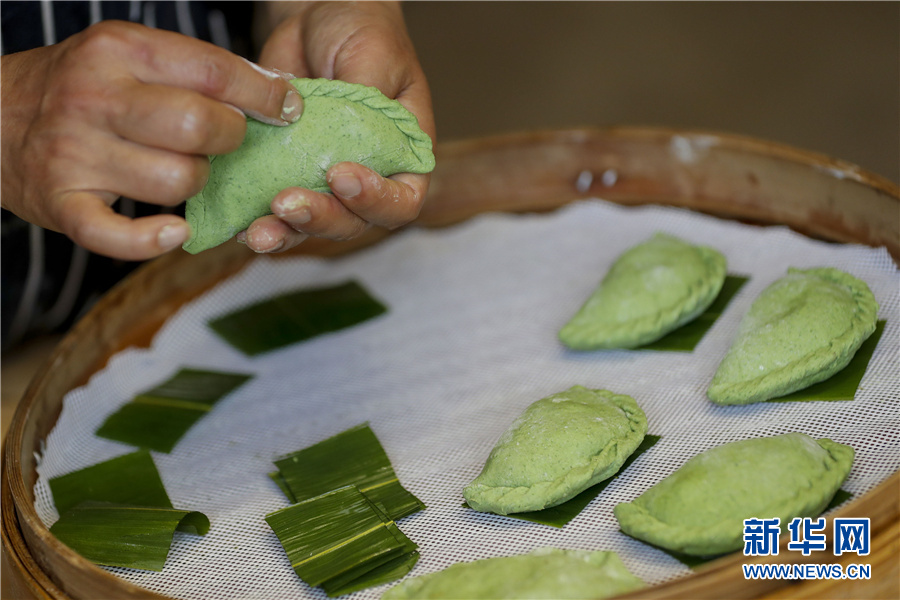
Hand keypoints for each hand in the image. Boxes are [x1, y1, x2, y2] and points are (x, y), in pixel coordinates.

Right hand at [0, 20, 302, 259]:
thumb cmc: (82, 87)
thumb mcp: (131, 56)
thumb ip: (198, 69)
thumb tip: (279, 90)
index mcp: (120, 52)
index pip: (213, 72)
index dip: (263, 96)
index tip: (287, 109)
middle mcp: (95, 98)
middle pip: (200, 128)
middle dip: (230, 140)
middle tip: (221, 142)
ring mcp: (75, 153)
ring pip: (177, 182)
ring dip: (195, 184)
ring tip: (179, 171)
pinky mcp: (62, 204)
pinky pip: (120, 237)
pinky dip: (154, 241)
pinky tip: (174, 231)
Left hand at [241, 1, 434, 252]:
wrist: (317, 18)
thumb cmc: (362, 32)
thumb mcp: (374, 55)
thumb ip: (367, 97)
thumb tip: (351, 133)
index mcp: (402, 156)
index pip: (401, 200)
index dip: (375, 201)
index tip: (341, 176)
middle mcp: (368, 177)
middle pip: (352, 222)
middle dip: (320, 218)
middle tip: (287, 203)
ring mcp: (325, 180)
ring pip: (312, 225)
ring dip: (285, 232)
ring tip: (257, 231)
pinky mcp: (287, 174)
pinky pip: (274, 210)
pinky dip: (256, 219)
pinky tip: (237, 221)